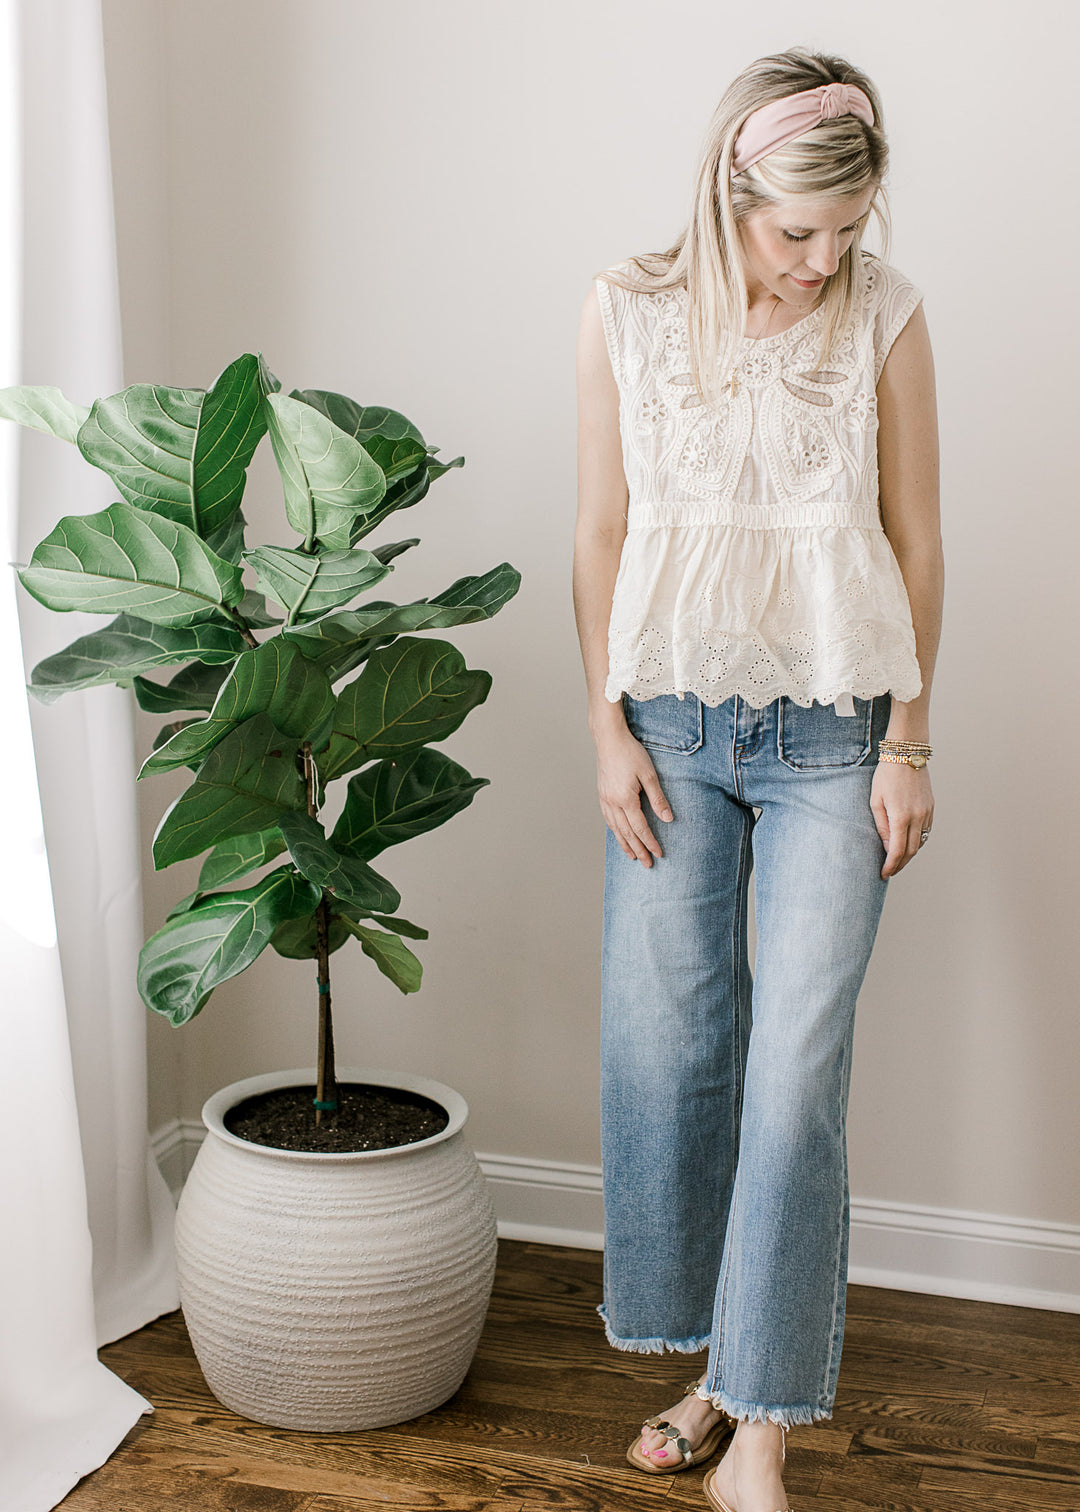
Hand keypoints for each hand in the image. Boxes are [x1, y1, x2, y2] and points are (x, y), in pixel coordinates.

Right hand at [595, 727, 672, 866]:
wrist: (609, 739)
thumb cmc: (630, 753)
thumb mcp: (650, 775)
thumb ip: (658, 798)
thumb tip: (667, 818)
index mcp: (625, 799)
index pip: (640, 828)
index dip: (650, 843)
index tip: (659, 854)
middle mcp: (613, 803)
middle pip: (627, 833)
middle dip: (638, 850)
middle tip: (647, 864)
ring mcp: (605, 799)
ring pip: (615, 829)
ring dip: (624, 844)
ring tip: (632, 856)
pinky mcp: (602, 794)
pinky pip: (608, 819)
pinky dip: (615, 831)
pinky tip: (619, 835)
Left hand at [870, 761, 933, 877]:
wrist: (907, 754)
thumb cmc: (886, 775)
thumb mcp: (876, 800)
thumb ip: (882, 826)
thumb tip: (888, 847)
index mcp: (901, 816)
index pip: (897, 851)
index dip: (891, 866)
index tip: (884, 874)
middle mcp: (918, 817)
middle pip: (911, 851)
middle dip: (900, 864)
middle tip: (890, 871)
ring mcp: (927, 812)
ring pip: (921, 842)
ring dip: (910, 854)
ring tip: (897, 861)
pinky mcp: (931, 807)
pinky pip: (926, 831)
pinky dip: (917, 841)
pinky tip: (908, 844)